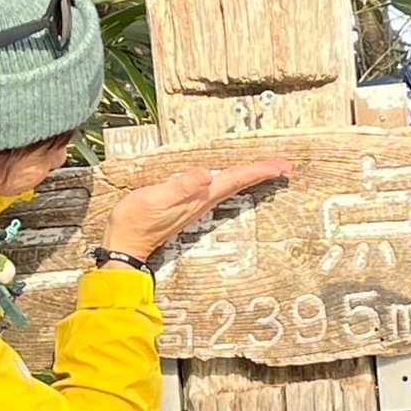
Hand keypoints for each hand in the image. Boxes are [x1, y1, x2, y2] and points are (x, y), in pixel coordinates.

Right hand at [102, 158, 292, 261]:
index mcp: (200, 197)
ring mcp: (197, 205)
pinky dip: (233, 182)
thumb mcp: (154, 199)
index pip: (235, 179)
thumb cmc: (135, 222)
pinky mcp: (188, 206)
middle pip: (239, 184)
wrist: (124, 245)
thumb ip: (180, 187)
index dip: (258, 171)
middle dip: (262, 174)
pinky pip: (219, 190)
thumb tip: (206, 175)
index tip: (281, 165)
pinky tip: (234, 181)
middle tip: (286, 166)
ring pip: (232, 187)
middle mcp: (203, 201)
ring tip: (269, 171)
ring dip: (251, 178)